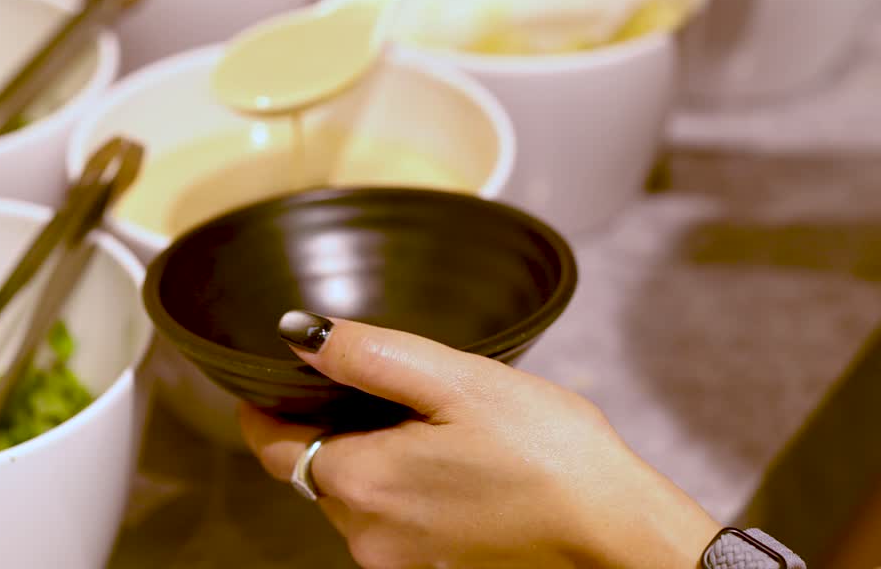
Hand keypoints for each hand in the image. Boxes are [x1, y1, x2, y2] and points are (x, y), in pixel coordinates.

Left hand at [238, 311, 720, 568]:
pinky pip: (390, 515)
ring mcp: (398, 559)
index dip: (266, 406)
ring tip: (424, 413)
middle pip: (313, 469)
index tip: (273, 373)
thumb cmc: (546, 451)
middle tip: (372, 378)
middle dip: (328, 422)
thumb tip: (298, 335)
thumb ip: (368, 354)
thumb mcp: (456, 379)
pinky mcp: (431, 567)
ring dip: (368, 451)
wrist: (614, 530)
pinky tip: (448, 453)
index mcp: (361, 483)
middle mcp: (366, 534)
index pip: (273, 447)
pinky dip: (400, 480)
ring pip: (353, 493)